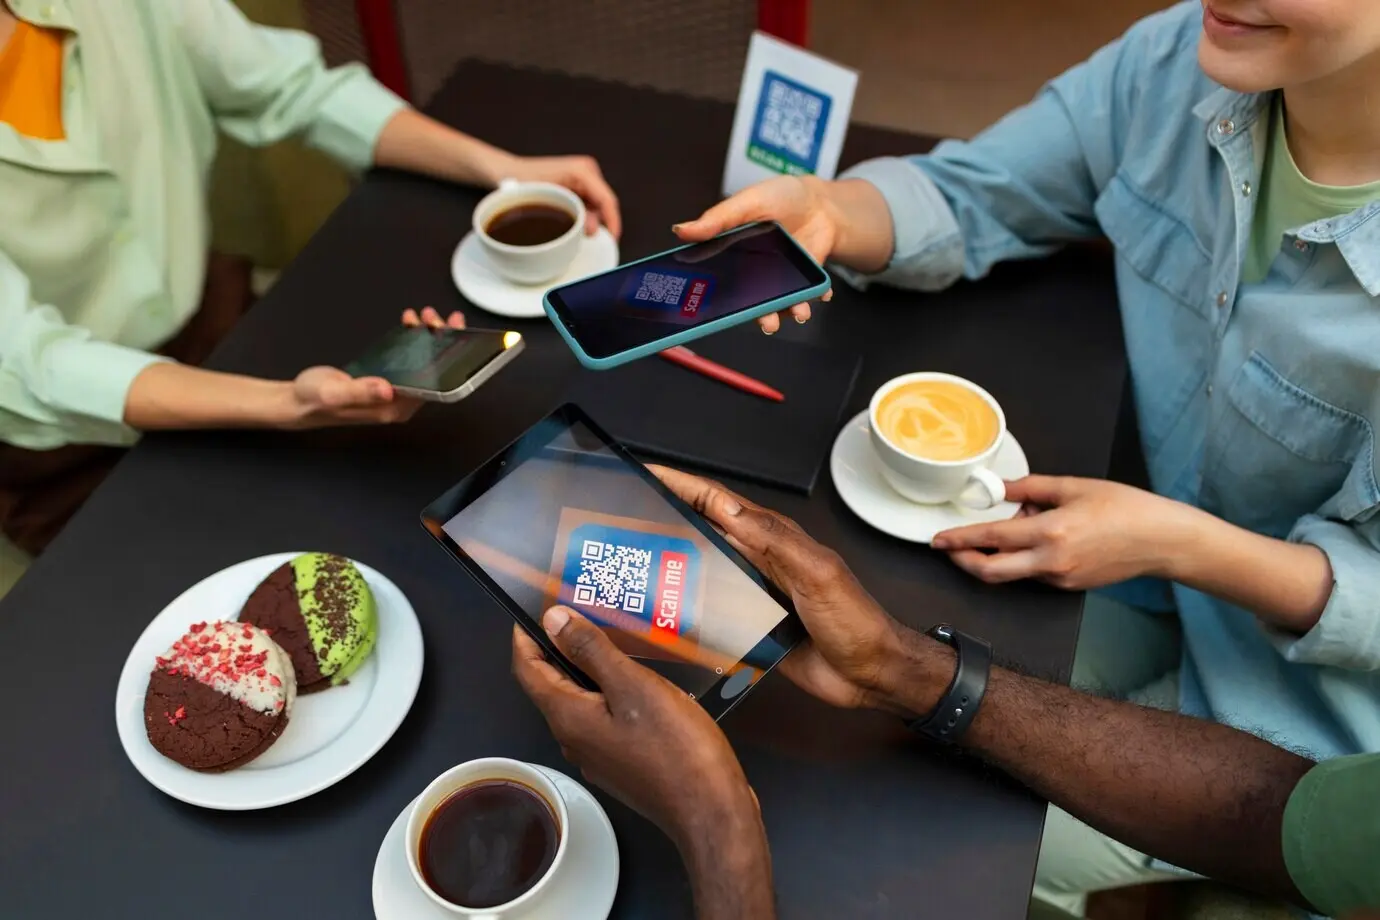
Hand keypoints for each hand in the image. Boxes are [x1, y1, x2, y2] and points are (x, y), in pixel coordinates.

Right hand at [282, 307, 465, 427]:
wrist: (298, 402)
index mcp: (393, 409)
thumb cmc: (313, 399)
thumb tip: (387, 389)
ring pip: (422, 364)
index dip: (446, 358)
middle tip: (437, 316)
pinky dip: (413, 340)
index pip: (433, 385)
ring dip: (427, 338)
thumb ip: (360, 391)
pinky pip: (408, 361)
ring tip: (423, 315)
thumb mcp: (333, 393)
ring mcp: (394, 394)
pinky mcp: (386, 383)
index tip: (453, 333)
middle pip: (433, 372)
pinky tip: (410, 324)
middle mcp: (399, 404)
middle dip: (439, 342)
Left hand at [503, 154, 621, 238]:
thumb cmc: (522, 182)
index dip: (612, 221)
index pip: (606, 199)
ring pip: (597, 205)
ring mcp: (584, 175)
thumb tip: (592, 230)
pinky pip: (589, 203)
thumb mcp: (549, 201)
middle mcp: (587, 170)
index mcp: (582, 171)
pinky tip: (572, 222)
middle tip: (583, 237)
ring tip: (571, 229)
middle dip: (598, 222)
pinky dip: (584, 215)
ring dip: (589, 219)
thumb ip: (574, 215)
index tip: (612, 239)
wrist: (509, 172)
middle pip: (603, 203)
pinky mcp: (579, 182)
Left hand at [511, 607, 759, 851]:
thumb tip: (551, 620)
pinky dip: (607, 692)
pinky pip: (602, 719)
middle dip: (558, 648)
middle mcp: (574, 738)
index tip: (534, 608)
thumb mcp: (633, 687)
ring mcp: (597, 755)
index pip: (527, 671)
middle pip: (551, 686)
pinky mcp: (621, 764)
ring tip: (610, 637)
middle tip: (579, 612)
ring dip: (586, 670)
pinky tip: (635, 679)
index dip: (526, 638)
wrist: (709, 811)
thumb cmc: (675, 746)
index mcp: (568, 717)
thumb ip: (591, 651)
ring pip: (579, 702)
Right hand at [649, 465, 915, 711]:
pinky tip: (661, 617)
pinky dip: (685, 611)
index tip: (646, 472)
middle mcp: (758, 561)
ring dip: (670, 566)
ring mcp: (752, 594)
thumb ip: (774, 540)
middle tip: (622, 521)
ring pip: (701, 572)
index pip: (717, 503)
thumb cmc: (855, 620)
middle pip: (702, 533)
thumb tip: (727, 508)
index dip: (681, 484)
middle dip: (664, 520)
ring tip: (630, 566)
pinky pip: (710, 615)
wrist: (873, 673)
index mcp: (773, 538)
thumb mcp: (815, 573)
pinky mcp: (749, 628)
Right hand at [672, 176, 836, 332]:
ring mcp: (781, 278)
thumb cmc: (780, 196)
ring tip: (799, 311)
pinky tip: (823, 293)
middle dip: (761, 315)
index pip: (719, 281)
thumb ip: (717, 219)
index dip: (714, 298)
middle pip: (752, 301)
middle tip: (767, 323)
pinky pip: (810, 294)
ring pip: (781, 303)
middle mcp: (755, 274)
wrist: (818, 200)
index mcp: (734, 255)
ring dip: (791, 310)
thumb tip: (680, 230)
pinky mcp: (805, 279)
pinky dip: (817, 295)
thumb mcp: (746, 202)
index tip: (713, 311)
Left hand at [932, 476, 1195, 588]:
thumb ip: (1031, 487)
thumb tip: (1001, 487)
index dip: (959, 540)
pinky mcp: (1069, 587)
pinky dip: (1025, 557)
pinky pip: (1034, 574)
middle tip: (950, 548)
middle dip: (964, 561)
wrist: (1162, 541)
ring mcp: (1060, 579)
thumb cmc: (1127, 508)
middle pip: (990, 572)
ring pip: (1013, 572)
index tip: (937, 539)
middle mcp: (1051, 562)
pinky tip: (1040, 536)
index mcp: (1051, 532)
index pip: (991, 538)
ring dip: (1001, 553)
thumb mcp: (1075, 487)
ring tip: (1021, 523)